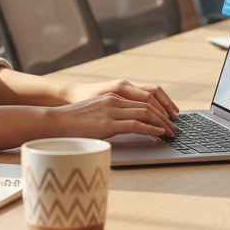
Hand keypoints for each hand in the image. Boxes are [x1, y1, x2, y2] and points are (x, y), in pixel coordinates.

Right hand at [49, 92, 177, 137]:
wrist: (56, 122)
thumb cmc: (74, 121)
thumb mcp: (96, 113)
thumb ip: (111, 115)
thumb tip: (125, 125)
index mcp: (113, 96)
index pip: (144, 98)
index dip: (159, 107)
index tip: (168, 116)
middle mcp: (115, 100)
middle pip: (148, 104)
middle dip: (165, 115)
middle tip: (174, 126)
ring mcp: (111, 110)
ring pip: (145, 113)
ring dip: (161, 123)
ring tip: (170, 132)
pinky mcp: (108, 123)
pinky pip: (136, 124)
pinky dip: (151, 128)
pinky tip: (159, 133)